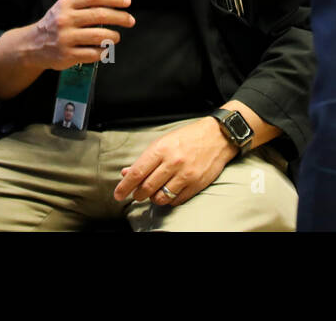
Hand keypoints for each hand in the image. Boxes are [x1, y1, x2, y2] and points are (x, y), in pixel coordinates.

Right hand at [26, 0, 133, 70]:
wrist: (32, 45)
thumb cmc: (54, 24)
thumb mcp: (64, 8)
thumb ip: (85, 4)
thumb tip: (114, 2)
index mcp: (66, 4)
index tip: (127, 2)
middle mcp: (65, 19)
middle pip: (100, 15)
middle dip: (120, 17)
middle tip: (130, 20)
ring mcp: (66, 38)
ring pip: (100, 36)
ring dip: (114, 36)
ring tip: (116, 36)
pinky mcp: (67, 55)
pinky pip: (94, 53)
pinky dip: (104, 51)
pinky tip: (104, 49)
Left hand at [114, 118, 237, 206]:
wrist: (217, 136)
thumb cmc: (188, 137)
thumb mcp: (163, 142)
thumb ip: (145, 159)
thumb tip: (127, 172)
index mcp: (161, 149)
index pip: (137, 172)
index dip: (124, 186)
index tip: (118, 194)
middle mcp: (173, 162)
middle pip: (147, 187)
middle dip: (138, 194)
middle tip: (136, 194)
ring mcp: (185, 174)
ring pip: (160, 197)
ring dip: (153, 199)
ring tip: (153, 193)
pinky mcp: (196, 184)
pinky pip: (176, 200)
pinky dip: (169, 200)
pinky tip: (168, 193)